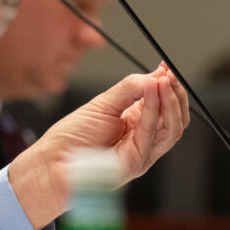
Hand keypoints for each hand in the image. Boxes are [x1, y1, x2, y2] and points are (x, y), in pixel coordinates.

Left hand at [7, 64, 188, 229]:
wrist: (53, 160)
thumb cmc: (73, 136)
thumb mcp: (103, 104)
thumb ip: (130, 88)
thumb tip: (155, 75)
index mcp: (136, 123)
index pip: (164, 105)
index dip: (170, 87)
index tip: (168, 67)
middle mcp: (143, 139)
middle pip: (175, 118)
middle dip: (176, 94)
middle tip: (171, 73)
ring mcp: (142, 152)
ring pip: (172, 128)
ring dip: (170, 101)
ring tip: (164, 80)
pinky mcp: (137, 162)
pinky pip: (153, 134)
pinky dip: (154, 109)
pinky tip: (152, 90)